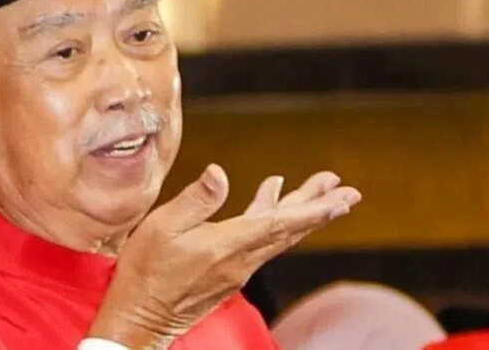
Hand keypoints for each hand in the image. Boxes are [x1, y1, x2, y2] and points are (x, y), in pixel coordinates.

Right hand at [89, 165, 360, 347]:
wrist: (140, 317)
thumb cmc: (146, 271)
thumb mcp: (162, 227)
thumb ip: (195, 200)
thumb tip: (220, 172)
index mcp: (228, 244)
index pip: (280, 223)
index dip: (313, 208)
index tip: (340, 196)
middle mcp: (241, 259)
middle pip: (290, 231)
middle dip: (320, 209)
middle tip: (349, 192)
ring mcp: (236, 269)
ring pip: (278, 237)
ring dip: (302, 214)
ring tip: (321, 193)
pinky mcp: (228, 273)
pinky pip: (261, 242)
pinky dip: (273, 220)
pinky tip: (268, 202)